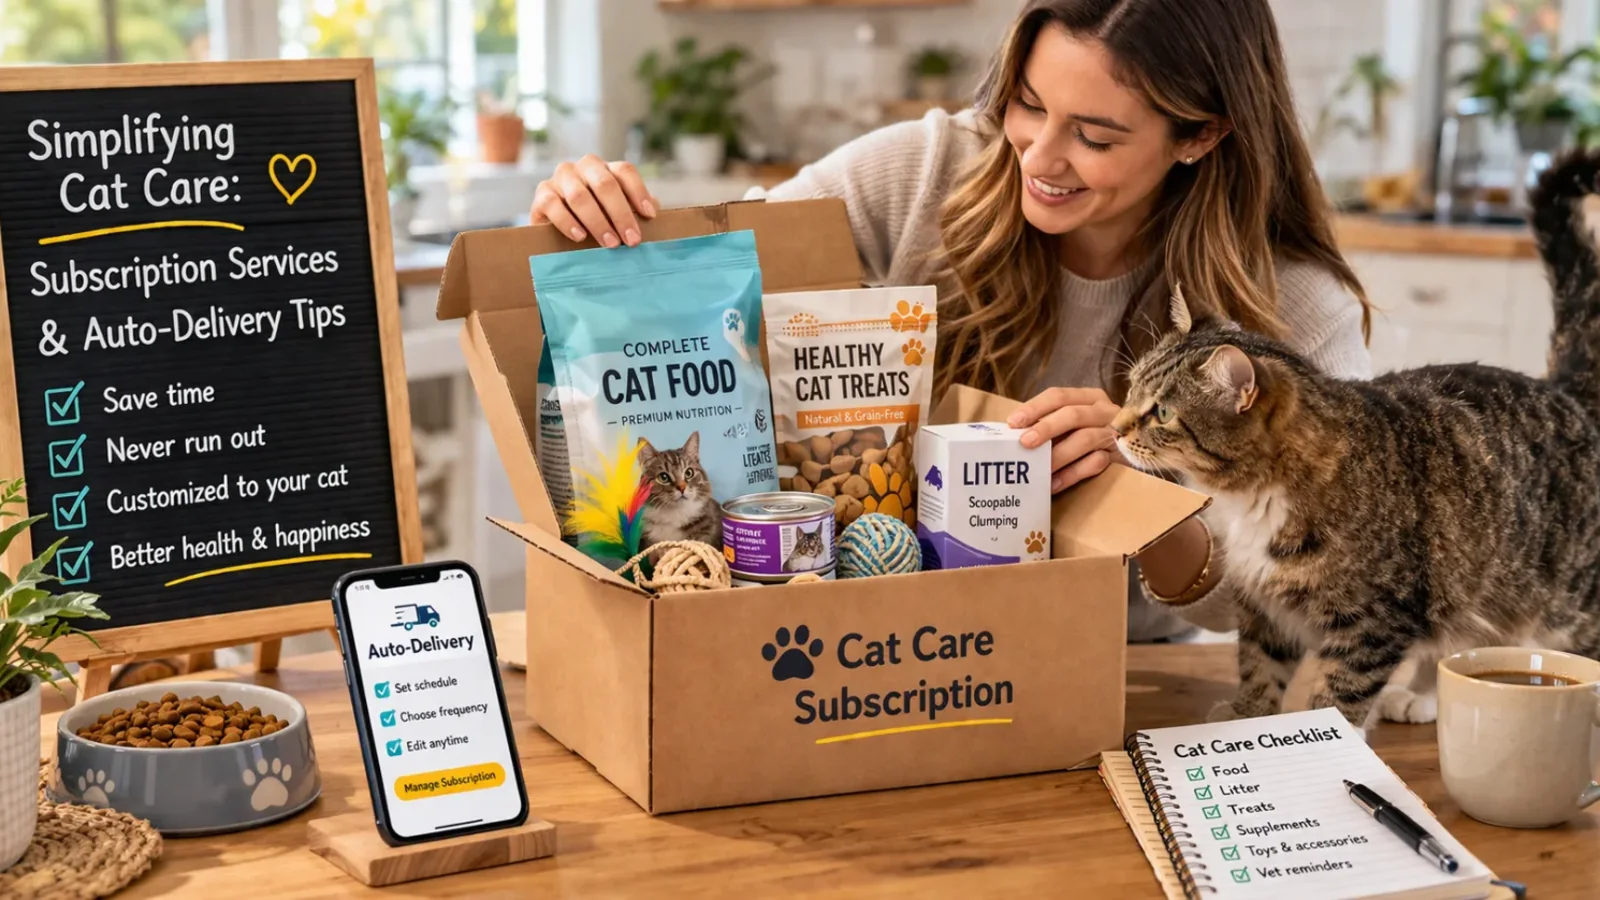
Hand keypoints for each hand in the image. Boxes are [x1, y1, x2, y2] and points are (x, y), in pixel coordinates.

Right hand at [531, 155, 659, 247]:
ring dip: (598, 222)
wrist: (555, 229)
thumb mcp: (615, 213)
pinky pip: (554, 205)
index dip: (639, 192)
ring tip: (610, 243)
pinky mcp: (542, 194)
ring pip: (580, 195)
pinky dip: (568, 222)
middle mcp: (583, 167)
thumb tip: (654, 210)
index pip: (624, 171)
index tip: (650, 216)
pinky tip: (580, 237)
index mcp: (605, 169)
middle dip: (621, 214)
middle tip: (632, 240)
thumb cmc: (594, 219)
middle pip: (605, 184)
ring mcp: (561, 178)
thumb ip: (632, 209)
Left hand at [1006, 387, 1121, 492]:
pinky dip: (1072, 474)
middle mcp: (1104, 410)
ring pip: (1086, 439)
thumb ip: (1051, 423)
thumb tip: (1013, 434)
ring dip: (1058, 455)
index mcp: (1088, 397)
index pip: (1059, 396)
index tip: (1013, 422)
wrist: (1140, 448)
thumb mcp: (1075, 423)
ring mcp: (1115, 432)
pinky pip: (1096, 463)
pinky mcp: (1122, 455)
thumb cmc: (1094, 433)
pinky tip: (1054, 484)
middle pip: (1073, 414)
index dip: (1035, 408)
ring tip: (1038, 470)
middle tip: (1025, 443)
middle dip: (1046, 428)